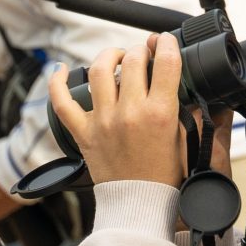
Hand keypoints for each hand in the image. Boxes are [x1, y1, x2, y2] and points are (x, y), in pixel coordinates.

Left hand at [48, 34, 186, 186]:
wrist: (139, 204)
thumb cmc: (164, 175)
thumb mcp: (184, 137)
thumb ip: (188, 109)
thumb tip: (187, 85)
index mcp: (160, 113)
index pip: (166, 62)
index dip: (168, 44)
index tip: (167, 41)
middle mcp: (130, 113)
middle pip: (133, 60)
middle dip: (140, 50)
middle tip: (144, 55)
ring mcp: (104, 122)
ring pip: (99, 70)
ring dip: (110, 56)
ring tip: (117, 58)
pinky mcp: (84, 133)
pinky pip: (62, 102)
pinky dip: (58, 82)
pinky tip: (63, 69)